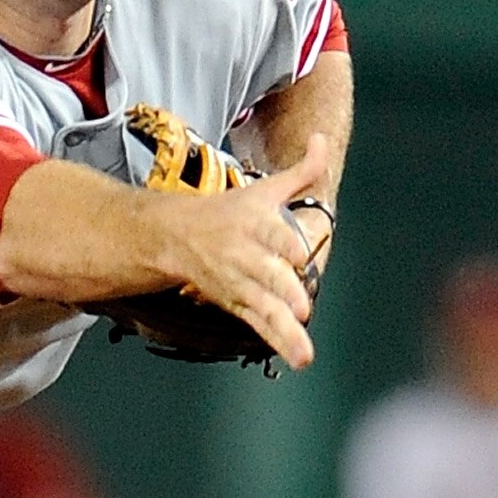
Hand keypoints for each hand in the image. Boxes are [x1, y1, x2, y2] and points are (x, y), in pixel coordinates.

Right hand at [151, 132, 334, 369]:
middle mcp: (246, 256)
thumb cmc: (229, 210)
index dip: (287, 244)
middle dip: (282, 291)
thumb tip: (323, 140)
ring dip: (284, 330)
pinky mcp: (236, 303)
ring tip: (305, 353)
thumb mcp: (264, 188)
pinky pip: (259, 324)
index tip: (300, 255)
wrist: (174, 235)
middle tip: (301, 306)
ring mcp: (240, 283)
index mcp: (253, 223)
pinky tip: (299, 357)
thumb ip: (301, 170)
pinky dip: (278, 341)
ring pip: (264, 307)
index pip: (274, 234)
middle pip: (268, 275)